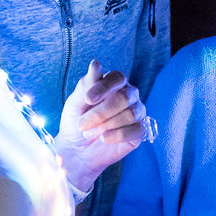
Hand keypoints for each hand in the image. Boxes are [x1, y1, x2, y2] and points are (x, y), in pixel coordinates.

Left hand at [53, 61, 146, 192]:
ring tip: (90, 132)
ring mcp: (136, 113)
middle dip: (100, 113)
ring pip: (130, 114)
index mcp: (114, 83)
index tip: (87, 99)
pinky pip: (136, 130)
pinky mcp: (140, 131)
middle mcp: (129, 95)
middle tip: (82, 124)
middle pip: (124, 97)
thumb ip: (86, 85)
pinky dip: (116, 135)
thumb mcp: (75, 103)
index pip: (117, 78)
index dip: (104, 87)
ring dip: (106, 125)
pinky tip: (103, 138)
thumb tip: (96, 64)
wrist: (77, 150)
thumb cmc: (75, 122)